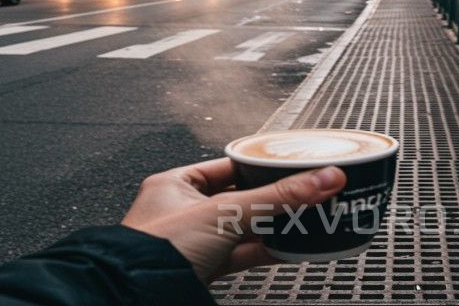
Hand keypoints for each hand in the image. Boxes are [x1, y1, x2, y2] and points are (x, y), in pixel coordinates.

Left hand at [122, 158, 345, 283]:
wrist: (137, 298)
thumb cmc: (158, 251)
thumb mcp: (226, 213)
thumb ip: (278, 197)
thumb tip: (322, 179)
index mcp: (176, 184)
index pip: (229, 165)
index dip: (260, 165)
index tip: (290, 165)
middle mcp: (183, 211)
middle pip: (241, 196)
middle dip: (273, 198)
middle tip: (304, 191)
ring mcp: (194, 242)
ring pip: (244, 227)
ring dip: (273, 225)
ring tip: (304, 217)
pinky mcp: (205, 269)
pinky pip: (243, 254)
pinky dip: (268, 250)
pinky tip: (290, 247)